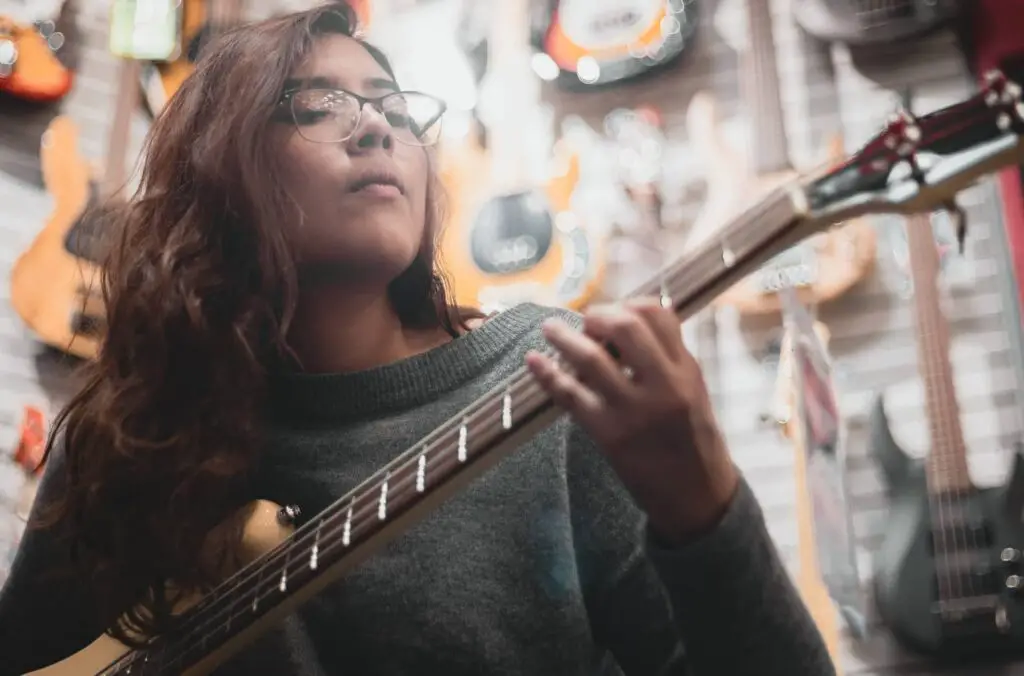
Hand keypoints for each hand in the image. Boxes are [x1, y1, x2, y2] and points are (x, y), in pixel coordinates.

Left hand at [526, 299, 738, 543]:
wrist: (696, 496)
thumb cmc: (692, 440)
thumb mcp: (693, 391)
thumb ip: (668, 357)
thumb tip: (633, 318)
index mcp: (685, 371)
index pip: (659, 316)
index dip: (630, 304)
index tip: (614, 311)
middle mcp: (662, 386)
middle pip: (626, 327)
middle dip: (599, 315)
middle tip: (586, 320)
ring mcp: (633, 410)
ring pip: (591, 358)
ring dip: (564, 337)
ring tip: (550, 328)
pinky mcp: (608, 433)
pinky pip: (570, 395)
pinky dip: (547, 374)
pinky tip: (533, 360)